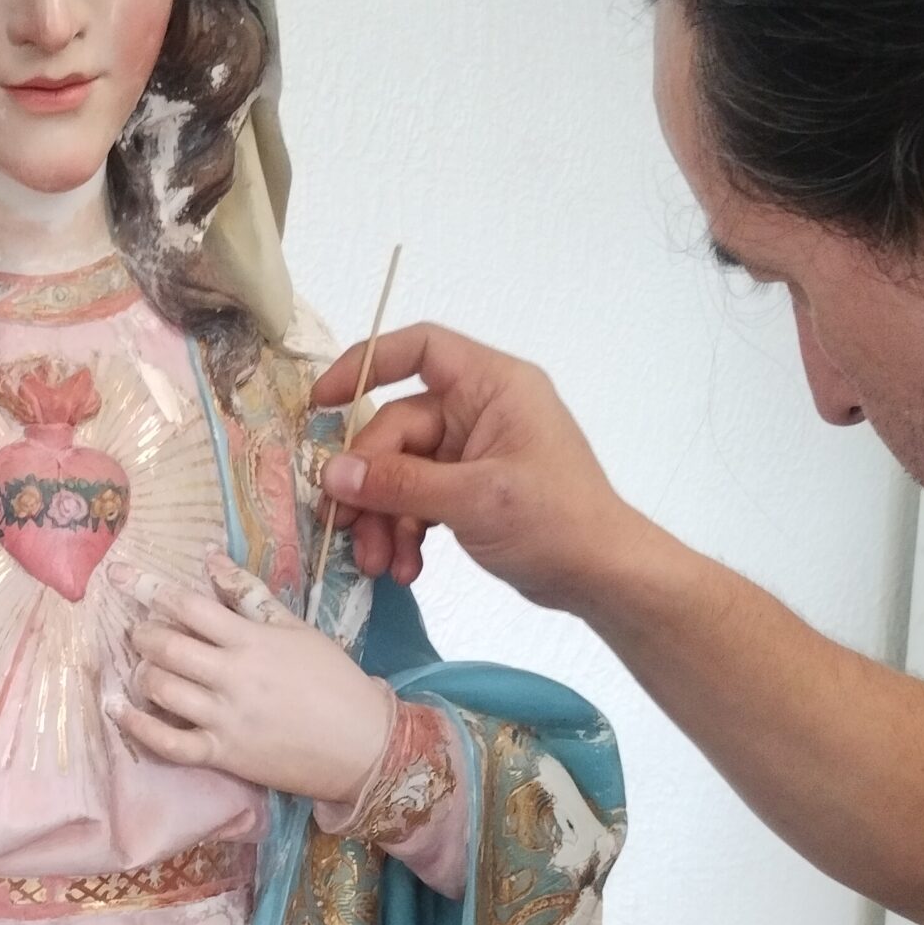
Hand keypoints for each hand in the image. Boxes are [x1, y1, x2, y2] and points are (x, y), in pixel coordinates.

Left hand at [105, 552, 393, 799]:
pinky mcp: (223, 754)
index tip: (120, 576)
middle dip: (141, 633)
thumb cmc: (333, 681)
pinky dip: (137, 726)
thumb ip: (250, 593)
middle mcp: (233, 676)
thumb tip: (209, 558)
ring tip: (142, 667)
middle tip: (136, 631)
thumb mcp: (296, 628)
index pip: (189, 605)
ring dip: (141, 673)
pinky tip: (118, 709)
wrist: (363, 745)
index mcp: (252, 639)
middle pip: (167, 646)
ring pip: (162, 689)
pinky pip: (168, 742)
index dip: (148, 587)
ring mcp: (225, 717)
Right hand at [313, 321, 637, 610]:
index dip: (367, 363)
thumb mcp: (473, 499)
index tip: (322, 403)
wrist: (601, 576)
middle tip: (346, 530)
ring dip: (383, 519)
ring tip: (379, 566)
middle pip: (397, 429)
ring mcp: (473, 452)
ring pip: (401, 472)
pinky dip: (405, 533)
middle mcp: (479, 410)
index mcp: (492, 386)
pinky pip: (418, 500)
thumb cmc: (555, 522)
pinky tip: (405, 569)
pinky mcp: (469, 489)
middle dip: (372, 485)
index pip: (421, 348)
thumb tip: (333, 473)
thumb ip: (400, 483)